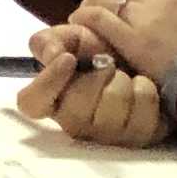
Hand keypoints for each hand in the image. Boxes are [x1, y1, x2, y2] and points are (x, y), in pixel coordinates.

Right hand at [17, 24, 170, 147]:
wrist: (142, 61)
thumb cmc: (100, 52)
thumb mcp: (72, 38)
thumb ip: (50, 41)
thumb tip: (52, 55)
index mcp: (52, 99)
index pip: (31, 103)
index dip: (47, 82)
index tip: (68, 58)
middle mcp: (74, 123)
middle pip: (77, 108)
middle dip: (98, 75)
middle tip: (107, 63)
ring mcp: (106, 136)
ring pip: (112, 108)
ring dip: (124, 81)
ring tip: (125, 76)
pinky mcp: (138, 138)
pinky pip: (144, 116)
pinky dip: (146, 91)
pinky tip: (142, 86)